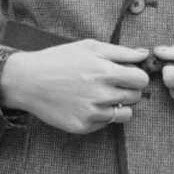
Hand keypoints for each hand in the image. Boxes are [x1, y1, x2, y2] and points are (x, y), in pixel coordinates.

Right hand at [0, 40, 150, 133]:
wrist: (28, 81)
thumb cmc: (59, 59)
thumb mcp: (89, 46)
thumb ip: (120, 51)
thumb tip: (144, 55)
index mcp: (104, 71)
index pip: (141, 79)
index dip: (137, 75)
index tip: (128, 74)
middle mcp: (101, 94)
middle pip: (136, 96)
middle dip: (129, 89)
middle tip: (113, 84)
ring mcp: (92, 113)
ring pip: (125, 114)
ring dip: (119, 104)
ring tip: (102, 95)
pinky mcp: (83, 126)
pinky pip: (107, 123)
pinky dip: (102, 115)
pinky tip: (87, 104)